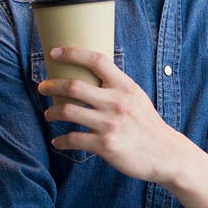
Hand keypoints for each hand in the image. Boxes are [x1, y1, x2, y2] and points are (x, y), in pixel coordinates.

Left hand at [39, 46, 190, 183]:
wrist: (165, 154)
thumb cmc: (147, 125)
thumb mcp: (137, 98)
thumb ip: (117, 87)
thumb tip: (91, 76)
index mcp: (125, 87)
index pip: (97, 61)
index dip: (73, 53)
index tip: (54, 52)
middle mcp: (117, 102)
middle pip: (73, 86)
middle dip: (51, 84)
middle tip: (42, 87)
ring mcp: (110, 124)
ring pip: (67, 111)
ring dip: (51, 112)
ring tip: (48, 114)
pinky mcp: (105, 145)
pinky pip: (73, 139)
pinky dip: (61, 141)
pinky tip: (58, 141)